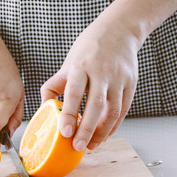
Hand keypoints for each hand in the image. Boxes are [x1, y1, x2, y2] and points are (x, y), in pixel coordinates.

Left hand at [41, 19, 138, 150]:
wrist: (119, 30)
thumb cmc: (88, 49)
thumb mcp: (67, 62)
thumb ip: (55, 85)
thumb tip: (45, 108)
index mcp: (81, 66)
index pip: (74, 93)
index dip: (69, 114)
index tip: (64, 132)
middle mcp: (101, 72)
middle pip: (96, 105)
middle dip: (87, 129)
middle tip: (78, 147)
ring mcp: (119, 78)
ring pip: (113, 111)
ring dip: (102, 132)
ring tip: (91, 145)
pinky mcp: (131, 83)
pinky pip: (123, 109)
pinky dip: (114, 125)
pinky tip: (105, 134)